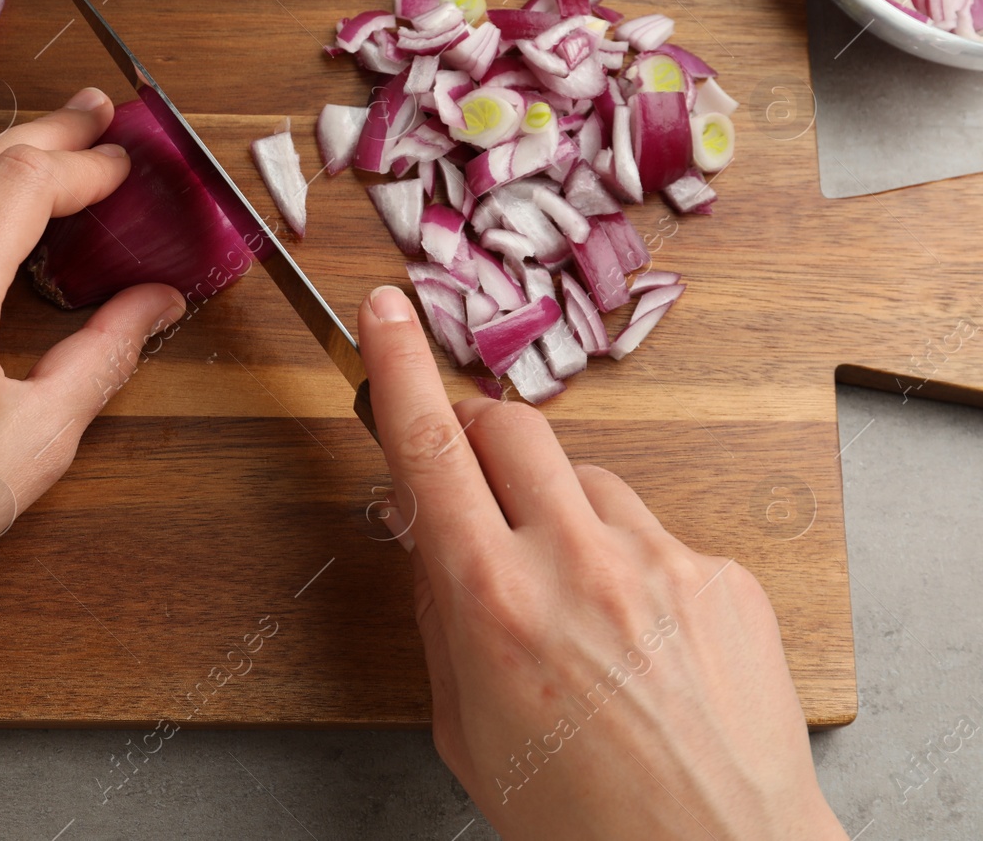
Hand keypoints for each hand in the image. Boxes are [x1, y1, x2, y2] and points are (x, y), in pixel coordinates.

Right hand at [359, 285, 847, 840]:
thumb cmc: (581, 818)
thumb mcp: (465, 726)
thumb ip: (439, 613)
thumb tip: (424, 530)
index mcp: (493, 602)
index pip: (428, 448)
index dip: (398, 365)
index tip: (385, 313)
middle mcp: (576, 562)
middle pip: (509, 427)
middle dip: (476, 435)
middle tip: (471, 479)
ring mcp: (658, 560)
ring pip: (586, 479)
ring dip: (558, 511)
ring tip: (572, 601)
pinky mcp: (719, 574)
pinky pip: (654, 533)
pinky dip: (628, 564)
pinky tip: (638, 637)